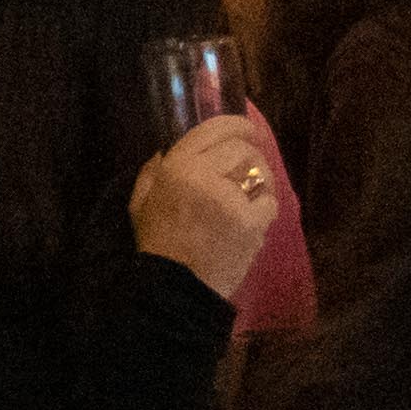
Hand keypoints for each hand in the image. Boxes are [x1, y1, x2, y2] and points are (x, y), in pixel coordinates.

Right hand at [130, 112, 281, 298]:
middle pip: (242, 148)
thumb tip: (168, 151)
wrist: (177, 285)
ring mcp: (232, 199)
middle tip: (249, 165)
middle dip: (250, 154)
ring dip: (260, 178)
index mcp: (178, 167)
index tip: (247, 129)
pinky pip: (269, 201)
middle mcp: (206, 175)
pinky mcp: (251, 222)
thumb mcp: (140, 202)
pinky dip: (264, 206)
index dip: (237, 124)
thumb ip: (152, 172)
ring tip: (254, 190)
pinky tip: (254, 215)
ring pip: (261, 172)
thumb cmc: (157, 243)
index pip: (214, 129)